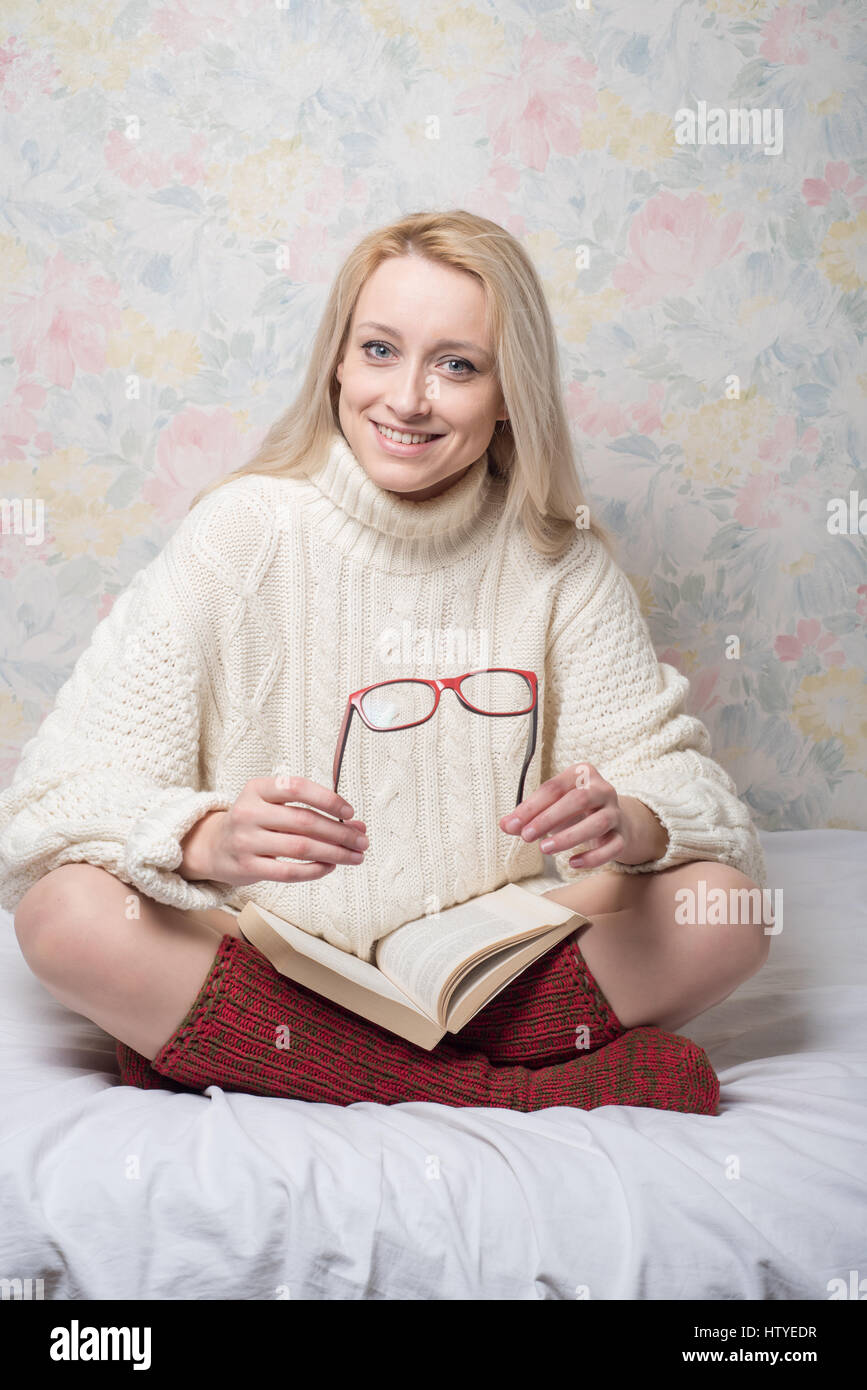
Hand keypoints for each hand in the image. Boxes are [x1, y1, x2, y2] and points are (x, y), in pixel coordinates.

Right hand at [179, 775, 368, 886]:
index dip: (328, 800)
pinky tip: (330, 867)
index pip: (298, 788)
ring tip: (354, 856)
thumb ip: (310, 810)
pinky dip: (315, 870)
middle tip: (361, 840)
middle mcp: (249, 812)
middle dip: (340, 832)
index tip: (349, 813)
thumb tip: (355, 824)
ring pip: (301, 847)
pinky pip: (289, 871)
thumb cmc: (252, 823)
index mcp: (257, 789)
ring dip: (335, 853)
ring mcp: (246, 841)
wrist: (212, 847)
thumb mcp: (272, 805)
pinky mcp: (247, 867)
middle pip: (305, 821)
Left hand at [498, 762, 629, 869]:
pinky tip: (572, 863)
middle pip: (577, 800)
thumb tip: (506, 825)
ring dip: (569, 837)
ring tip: (545, 848)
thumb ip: (529, 815)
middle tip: (526, 836)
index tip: (513, 825)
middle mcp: (602, 789)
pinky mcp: (623, 835)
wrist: (615, 821)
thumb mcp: (553, 807)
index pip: (554, 787)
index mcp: (582, 774)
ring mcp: (616, 812)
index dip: (531, 806)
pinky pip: (612, 847)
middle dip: (549, 819)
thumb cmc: (577, 811)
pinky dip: (592, 857)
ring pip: (597, 823)